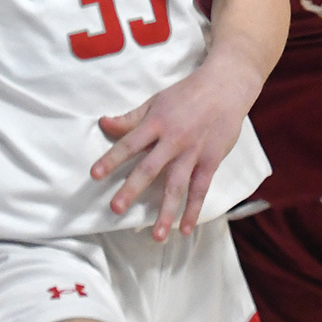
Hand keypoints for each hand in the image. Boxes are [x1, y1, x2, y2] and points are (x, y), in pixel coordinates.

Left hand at [95, 59, 262, 241]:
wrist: (226, 86)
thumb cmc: (187, 93)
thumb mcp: (156, 100)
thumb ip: (131, 117)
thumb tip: (103, 122)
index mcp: (157, 123)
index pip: (129, 143)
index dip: (111, 159)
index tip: (95, 175)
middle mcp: (173, 140)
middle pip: (150, 168)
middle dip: (132, 189)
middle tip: (116, 209)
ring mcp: (193, 153)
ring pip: (177, 186)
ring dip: (166, 212)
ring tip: (157, 235)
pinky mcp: (211, 161)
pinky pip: (200, 190)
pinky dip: (194, 210)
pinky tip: (185, 229)